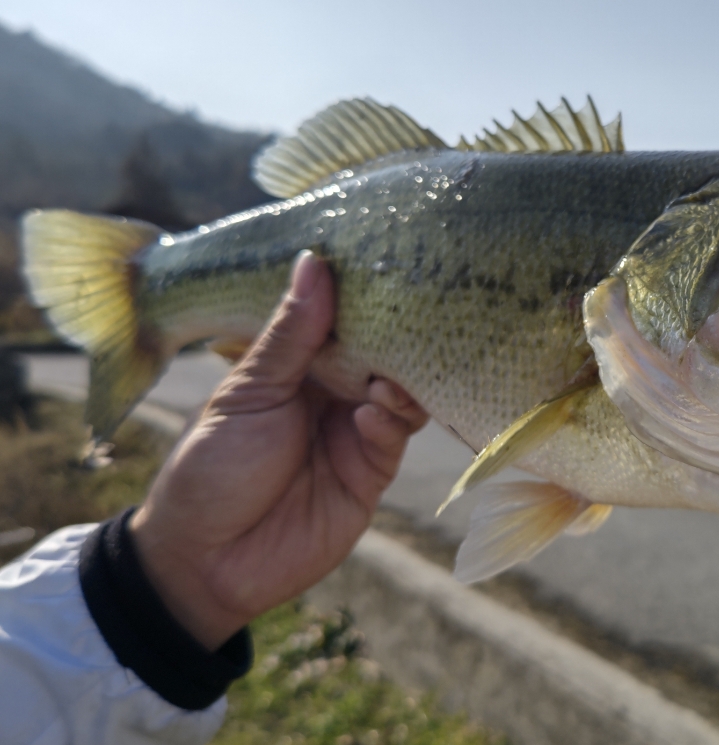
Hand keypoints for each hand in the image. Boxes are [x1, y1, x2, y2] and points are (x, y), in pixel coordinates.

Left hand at [129, 251, 428, 649]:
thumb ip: (290, 334)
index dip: (366, 296)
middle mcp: (334, 393)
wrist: (205, 561)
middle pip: (384, 353)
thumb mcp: (248, 392)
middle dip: (397, 337)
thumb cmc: (212, 467)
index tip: (389, 265)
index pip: (345, 320)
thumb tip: (315, 261)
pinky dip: (391, 420)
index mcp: (298, 365)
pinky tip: (371, 415)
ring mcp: (356, 433)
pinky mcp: (372, 473)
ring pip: (402, 393)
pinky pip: (396, 437)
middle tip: (410, 318)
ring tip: (382, 380)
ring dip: (399, 381)